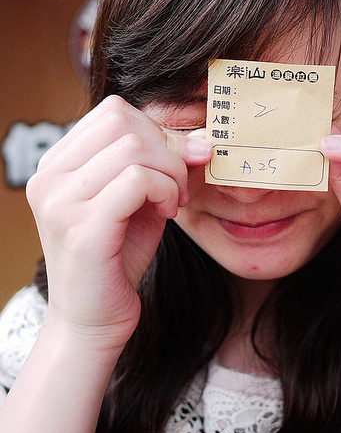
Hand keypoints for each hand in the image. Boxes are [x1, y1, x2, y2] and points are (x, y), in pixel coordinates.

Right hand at [26, 96, 211, 351]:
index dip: (156, 130)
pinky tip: (169, 214)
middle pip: (123, 122)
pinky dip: (165, 190)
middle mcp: (48, 177)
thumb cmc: (118, 255)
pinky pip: (138, 180)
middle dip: (167, 148)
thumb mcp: (139, 196)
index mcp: (56, 163)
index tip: (175, 163)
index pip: (113, 111)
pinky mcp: (81, 229)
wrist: (93, 321)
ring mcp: (60, 202)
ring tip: (174, 202)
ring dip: (170, 172)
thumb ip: (160, 161)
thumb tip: (200, 135)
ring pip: (134, 148)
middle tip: (179, 184)